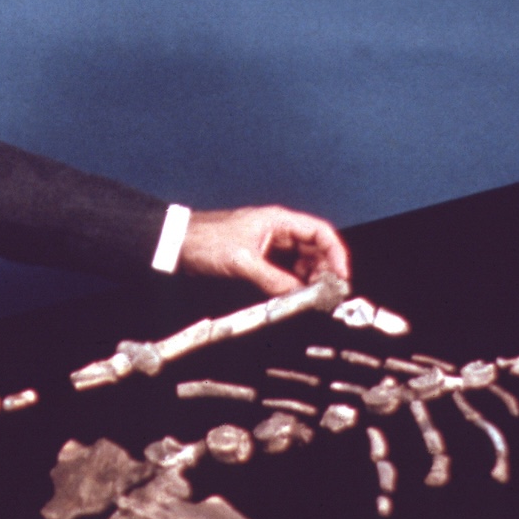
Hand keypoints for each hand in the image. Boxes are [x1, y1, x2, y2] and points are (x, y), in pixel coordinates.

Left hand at [178, 205, 350, 295]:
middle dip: (324, 270)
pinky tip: (294, 296)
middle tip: (327, 293)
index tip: (340, 276)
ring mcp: (269, 245)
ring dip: (309, 279)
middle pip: (314, 249)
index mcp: (278, 221)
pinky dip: (293, 283)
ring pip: (301, 262)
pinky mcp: (259, 259)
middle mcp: (278, 231)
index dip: (336, 253)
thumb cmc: (205, 241)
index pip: (321, 232)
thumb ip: (272, 279)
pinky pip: (285, 270)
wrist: (177, 243)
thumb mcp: (242, 261)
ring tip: (313, 298)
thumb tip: (298, 295)